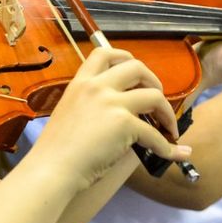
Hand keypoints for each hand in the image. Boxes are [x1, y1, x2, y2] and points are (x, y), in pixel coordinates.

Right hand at [32, 48, 190, 192]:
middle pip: (137, 67)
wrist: (51, 169)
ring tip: (168, 127)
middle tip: (156, 99)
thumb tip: (117, 113)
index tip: (135, 73)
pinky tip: (170, 154)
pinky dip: (166, 147)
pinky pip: (155, 134)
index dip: (125, 57)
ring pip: (155, 96)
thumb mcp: (69, 114)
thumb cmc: (55, 150)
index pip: (104, 53)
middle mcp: (96, 87)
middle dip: (154, 81)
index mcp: (80, 83)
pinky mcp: (123, 123)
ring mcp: (111, 103)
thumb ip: (90, 106)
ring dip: (167, 112)